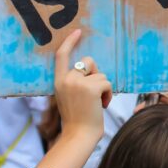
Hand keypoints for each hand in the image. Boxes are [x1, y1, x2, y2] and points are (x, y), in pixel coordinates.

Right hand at [54, 30, 111, 144]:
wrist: (78, 135)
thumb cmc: (77, 120)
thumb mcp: (69, 97)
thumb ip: (74, 82)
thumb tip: (89, 68)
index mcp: (59, 81)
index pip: (62, 56)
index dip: (70, 42)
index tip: (78, 32)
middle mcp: (67, 79)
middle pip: (88, 62)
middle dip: (96, 74)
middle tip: (96, 92)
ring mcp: (78, 82)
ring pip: (100, 74)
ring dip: (104, 88)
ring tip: (98, 103)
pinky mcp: (91, 87)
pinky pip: (107, 82)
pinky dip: (108, 94)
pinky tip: (103, 105)